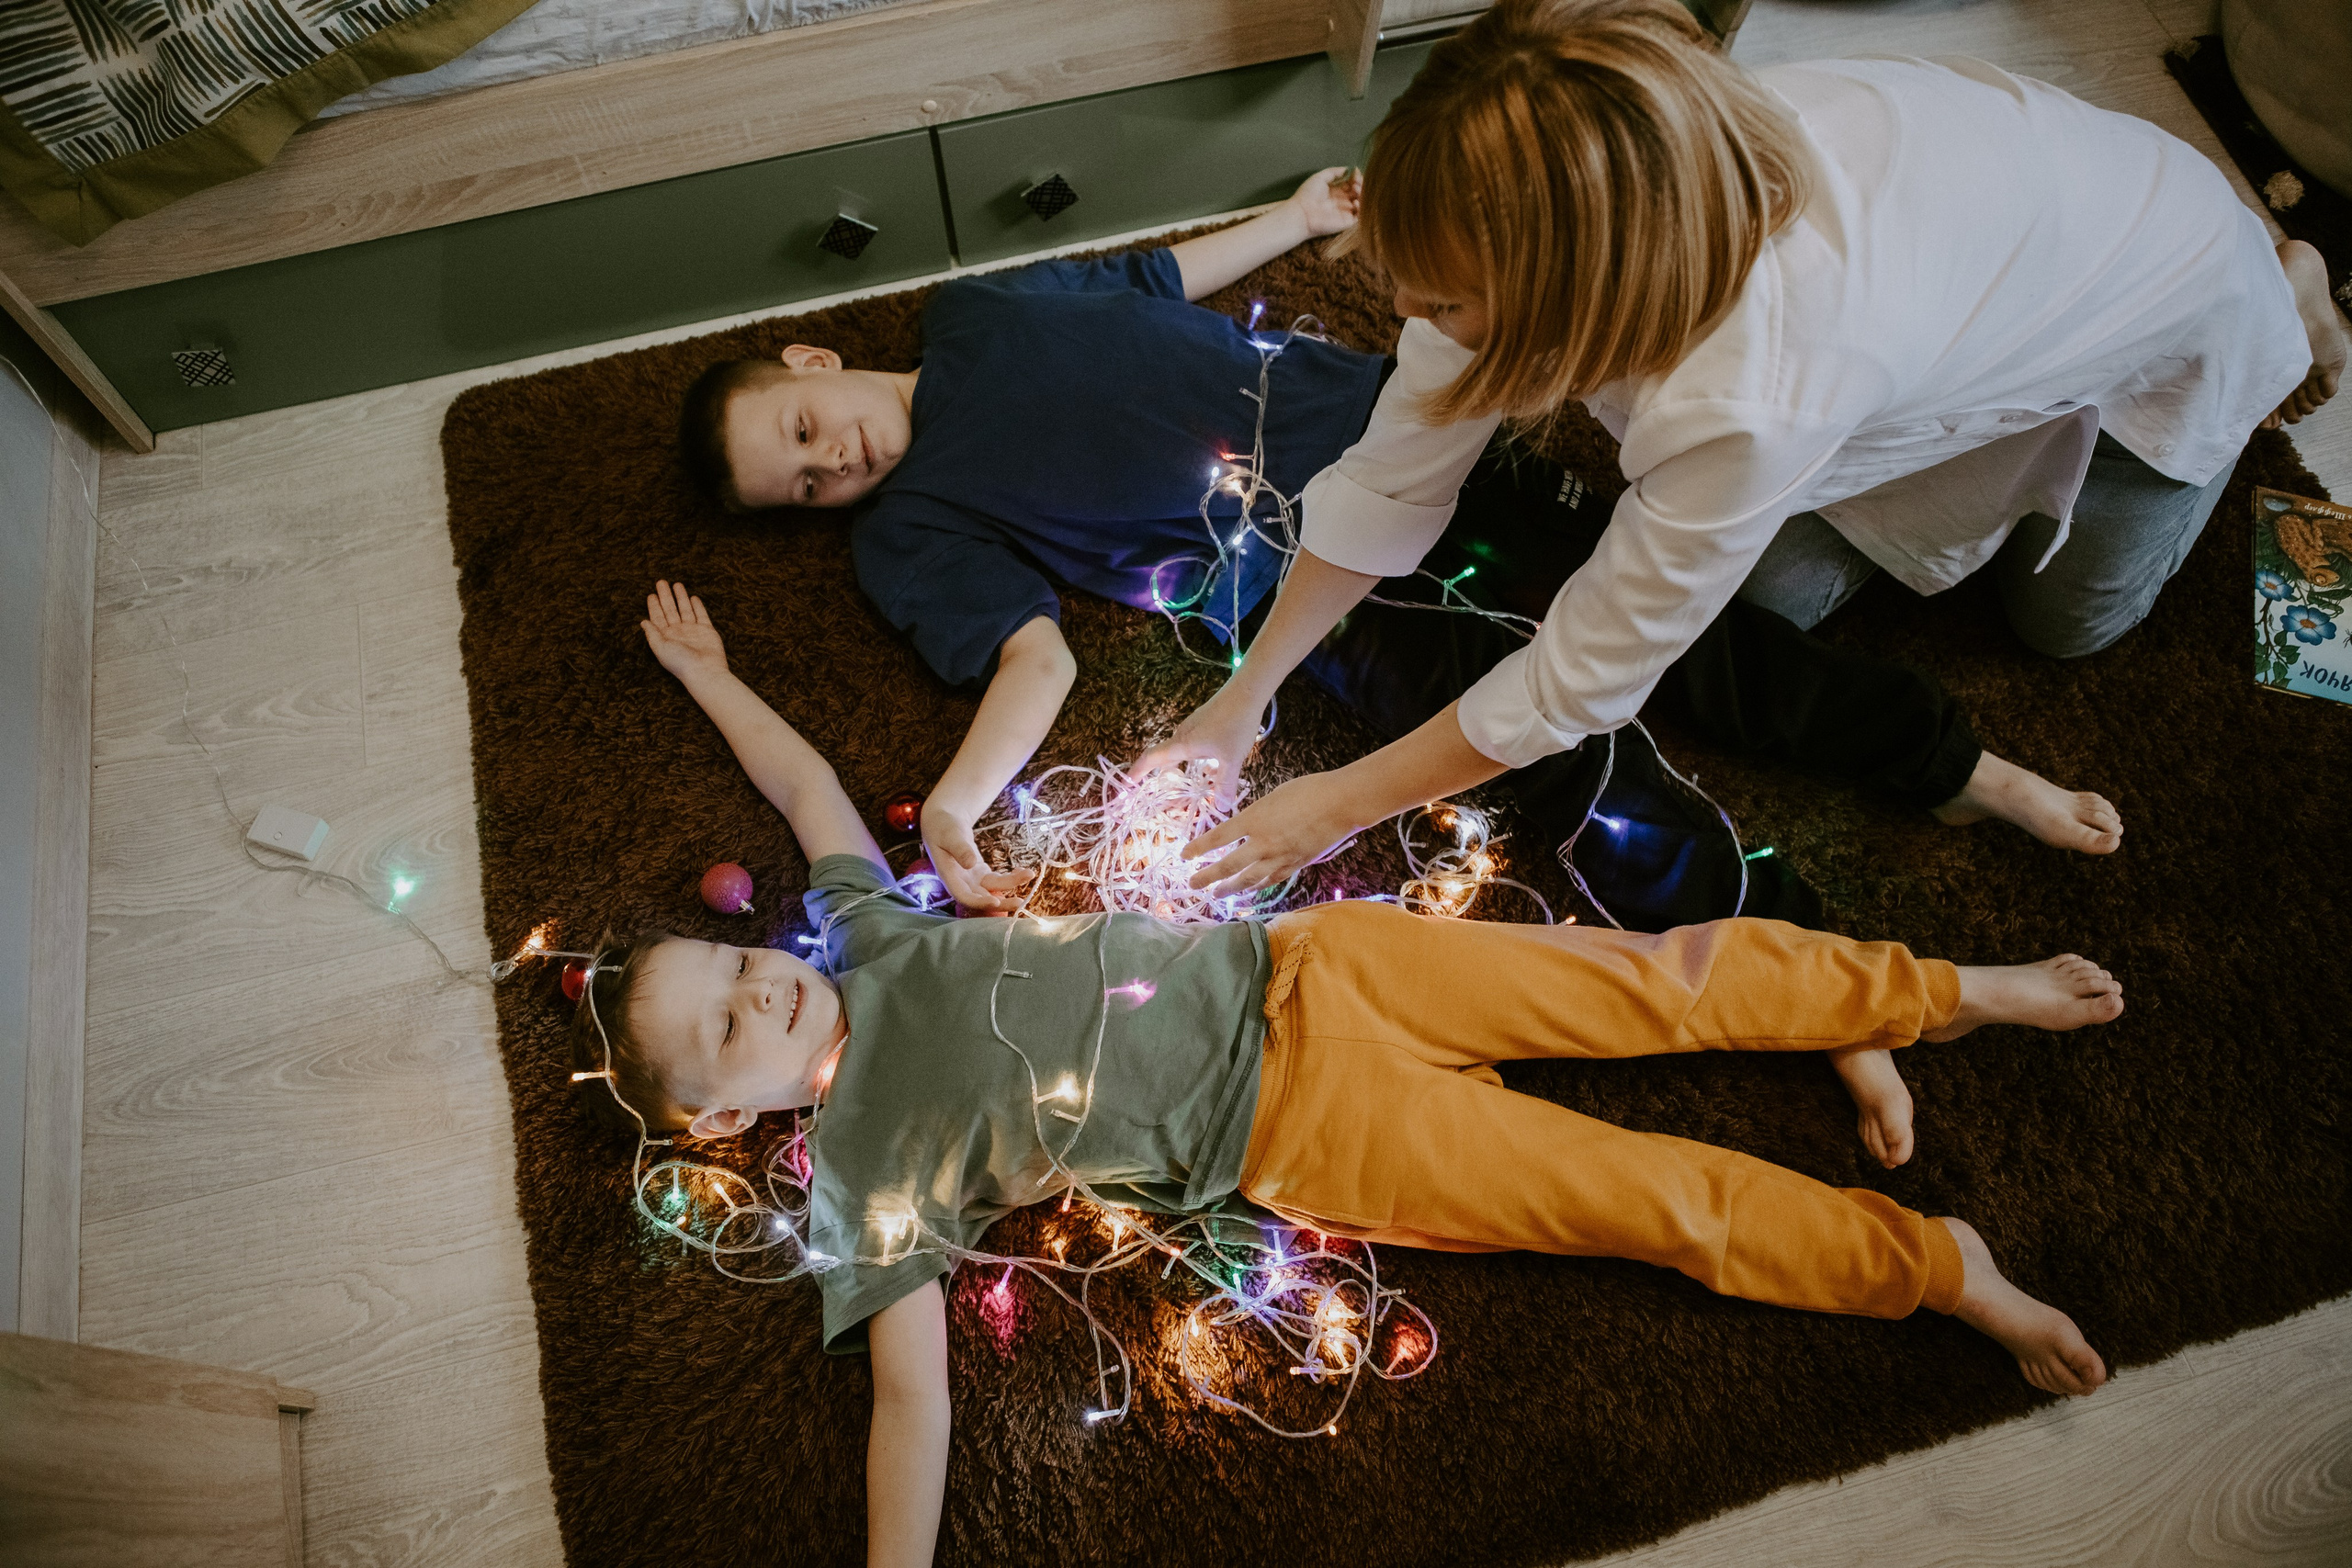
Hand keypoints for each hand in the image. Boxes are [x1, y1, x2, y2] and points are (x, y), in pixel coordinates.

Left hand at [642, 579, 728, 684]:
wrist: (704, 671)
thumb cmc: (680, 662)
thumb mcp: (660, 647)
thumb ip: (652, 633)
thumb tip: (643, 622)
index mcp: (665, 637)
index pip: (658, 617)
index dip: (654, 606)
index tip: (651, 594)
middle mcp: (678, 632)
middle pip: (670, 610)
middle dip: (665, 596)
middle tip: (661, 582)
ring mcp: (693, 631)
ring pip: (685, 609)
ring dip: (680, 597)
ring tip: (677, 584)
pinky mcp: (707, 631)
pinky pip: (701, 615)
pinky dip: (697, 606)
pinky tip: (693, 597)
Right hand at [919, 800, 1017, 912]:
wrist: (942, 823)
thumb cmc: (943, 827)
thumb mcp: (950, 835)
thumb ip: (960, 849)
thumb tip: (971, 864)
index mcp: (949, 876)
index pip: (964, 896)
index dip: (979, 902)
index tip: (995, 902)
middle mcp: (961, 882)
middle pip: (981, 898)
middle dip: (1001, 903)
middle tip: (1019, 902)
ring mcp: (972, 879)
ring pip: (993, 889)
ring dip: (1010, 886)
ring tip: (1029, 875)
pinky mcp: (981, 873)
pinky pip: (997, 880)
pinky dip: (1010, 878)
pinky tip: (1023, 872)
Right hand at [1129, 685, 1267, 810]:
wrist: (1246, 691)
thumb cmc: (1236, 723)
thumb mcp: (1232, 759)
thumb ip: (1225, 785)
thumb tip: (1222, 810)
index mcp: (1182, 744)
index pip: (1151, 759)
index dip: (1137, 772)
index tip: (1127, 785)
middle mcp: (1182, 734)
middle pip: (1164, 756)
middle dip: (1161, 775)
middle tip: (1162, 793)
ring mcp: (1192, 726)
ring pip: (1180, 750)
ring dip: (1181, 766)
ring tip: (1190, 783)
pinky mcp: (1203, 721)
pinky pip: (1192, 743)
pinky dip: (1194, 758)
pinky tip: (1212, 765)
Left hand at [1182, 770, 1365, 895]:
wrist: (1342, 803)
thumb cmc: (1309, 790)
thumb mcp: (1273, 797)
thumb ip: (1257, 815)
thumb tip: (1247, 828)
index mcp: (1255, 819)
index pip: (1218, 837)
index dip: (1198, 848)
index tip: (1183, 855)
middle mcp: (1263, 842)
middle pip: (1228, 865)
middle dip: (1207, 877)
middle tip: (1192, 885)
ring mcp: (1280, 857)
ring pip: (1249, 879)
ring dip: (1229, 888)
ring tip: (1216, 895)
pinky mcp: (1296, 864)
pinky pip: (1271, 880)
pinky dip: (1257, 887)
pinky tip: (1249, 891)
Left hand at [1289, 166, 1360, 237]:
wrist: (1302, 213)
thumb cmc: (1308, 194)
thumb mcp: (1320, 177)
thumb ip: (1334, 172)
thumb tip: (1347, 169)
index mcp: (1335, 191)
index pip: (1351, 184)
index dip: (1355, 178)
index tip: (1356, 173)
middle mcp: (1341, 201)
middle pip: (1357, 192)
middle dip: (1360, 185)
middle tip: (1356, 183)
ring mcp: (1344, 212)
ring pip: (1361, 203)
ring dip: (1362, 195)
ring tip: (1356, 189)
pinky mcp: (1346, 222)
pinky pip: (1359, 216)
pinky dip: (1361, 209)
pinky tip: (1356, 202)